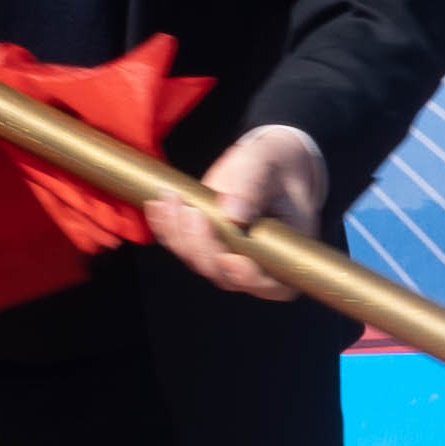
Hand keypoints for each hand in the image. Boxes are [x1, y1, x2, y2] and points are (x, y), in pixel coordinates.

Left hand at [149, 125, 325, 299]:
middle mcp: (255, 266)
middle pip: (223, 273)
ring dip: (180, 234)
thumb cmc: (276, 167)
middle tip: (192, 211)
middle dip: (203, 245)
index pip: (269, 281)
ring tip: (171, 200)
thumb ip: (253, 186)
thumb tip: (234, 213)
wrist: (265, 164)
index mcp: (286, 255)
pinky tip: (159, 205)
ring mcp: (227, 257)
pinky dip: (167, 227)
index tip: (231, 258)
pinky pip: (182, 244)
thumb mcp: (269, 166)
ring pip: (198, 260)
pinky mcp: (205, 245)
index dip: (248, 276)